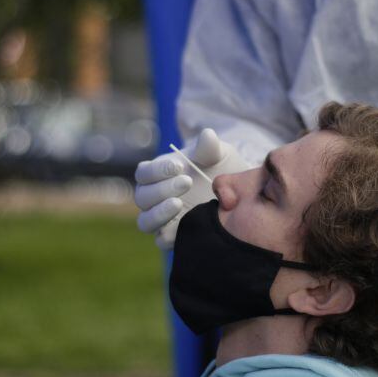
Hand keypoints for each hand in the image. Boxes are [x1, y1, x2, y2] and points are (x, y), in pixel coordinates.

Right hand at [134, 128, 248, 249]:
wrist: (235, 194)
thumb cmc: (220, 167)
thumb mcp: (218, 154)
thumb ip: (210, 147)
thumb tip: (207, 135)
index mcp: (157, 174)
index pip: (144, 173)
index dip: (157, 170)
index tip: (179, 166)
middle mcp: (154, 198)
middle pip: (142, 197)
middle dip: (162, 189)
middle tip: (187, 181)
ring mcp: (162, 219)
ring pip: (145, 222)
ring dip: (159, 213)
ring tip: (179, 203)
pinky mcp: (173, 237)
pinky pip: (161, 240)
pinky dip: (168, 235)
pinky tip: (185, 225)